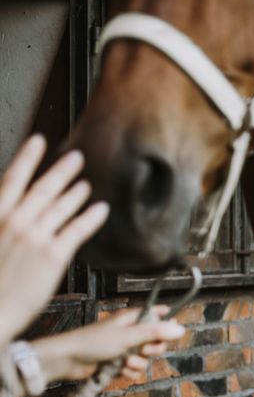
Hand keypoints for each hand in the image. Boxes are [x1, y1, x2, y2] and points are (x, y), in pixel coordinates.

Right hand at [0, 135, 109, 343]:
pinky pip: (77, 230)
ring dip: (76, 192)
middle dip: (61, 171)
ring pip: (61, 207)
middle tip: (76, 157)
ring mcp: (35, 237)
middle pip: (42, 189)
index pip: (11, 180)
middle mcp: (14, 222)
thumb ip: (1, 226)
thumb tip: (11, 215)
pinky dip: (90, 217)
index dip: (26, 158)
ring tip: (86, 183)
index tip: (37, 141)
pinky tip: (101, 210)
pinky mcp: (53, 255)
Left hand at [32, 307, 185, 385]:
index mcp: (132, 319)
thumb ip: (155, 333)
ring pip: (146, 358)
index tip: (171, 333)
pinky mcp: (119, 364)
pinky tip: (118, 370)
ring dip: (138, 363)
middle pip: (157, 341)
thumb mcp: (128, 336)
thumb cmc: (92, 342)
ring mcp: (125, 349)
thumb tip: (181, 329)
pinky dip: (128, 372)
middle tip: (142, 350)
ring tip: (124, 362)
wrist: (66, 361)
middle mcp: (130, 332)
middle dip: (152, 350)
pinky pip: (135, 369)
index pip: (158, 316)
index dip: (167, 324)